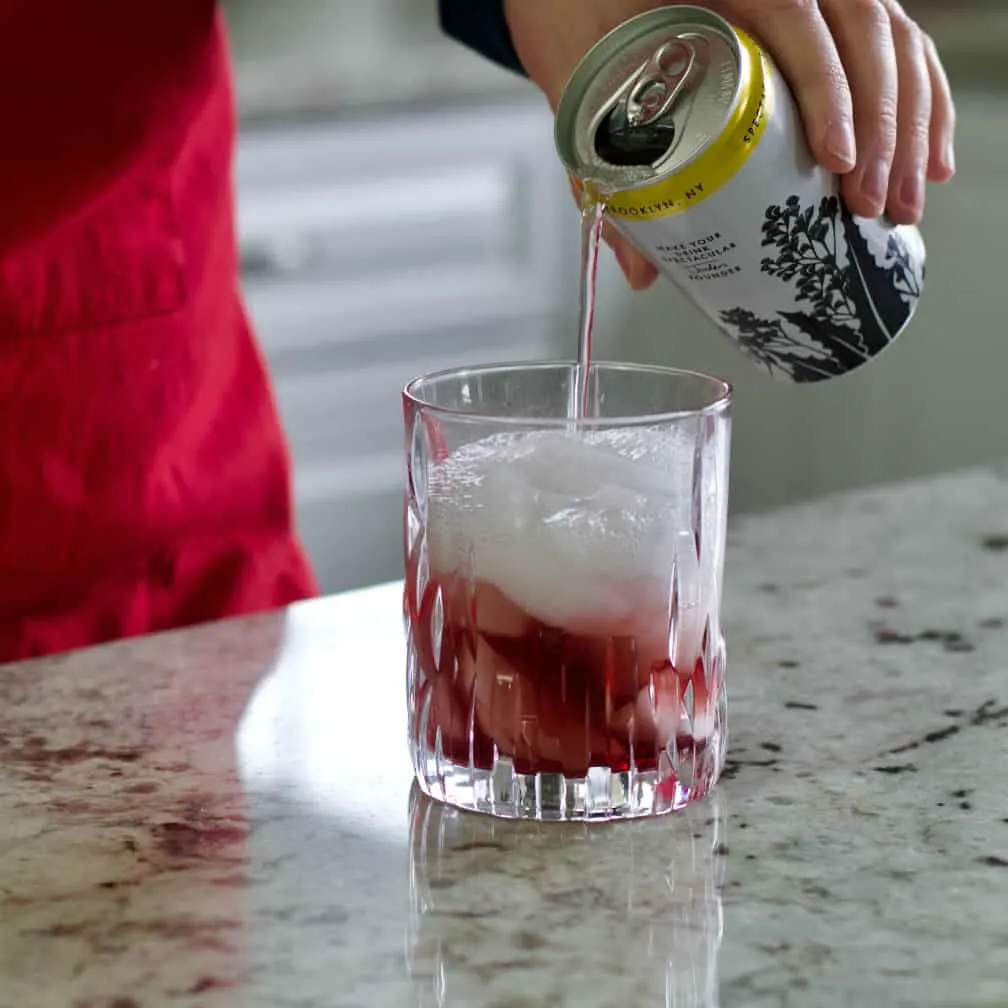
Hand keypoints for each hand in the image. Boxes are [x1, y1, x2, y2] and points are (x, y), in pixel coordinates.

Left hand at [503, 0, 955, 290]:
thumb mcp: (573, 77)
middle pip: (861, 26)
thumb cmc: (567, 12)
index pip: (796, 11)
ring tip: (901, 201)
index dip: (828, 86)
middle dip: (881, 123)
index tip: (839, 159)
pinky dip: (917, 96)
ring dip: (909, 120)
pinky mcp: (815, 9)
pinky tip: (926, 155)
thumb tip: (642, 272)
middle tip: (871, 204)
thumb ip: (600, 165)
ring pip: (888, 34)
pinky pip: (889, 39)